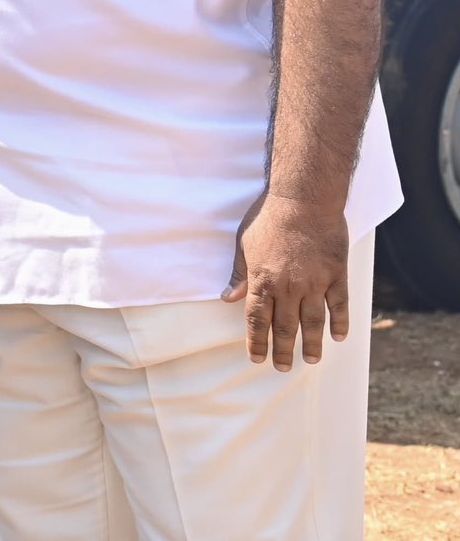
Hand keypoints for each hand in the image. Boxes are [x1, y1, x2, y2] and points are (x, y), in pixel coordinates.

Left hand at [221, 192, 351, 370]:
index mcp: (263, 280)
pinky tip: (338, 337)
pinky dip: (340, 323)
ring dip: (311, 344)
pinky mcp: (336, 275)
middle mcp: (289, 287)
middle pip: (285, 326)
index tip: (256, 358)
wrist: (303, 200)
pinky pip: (339, 305)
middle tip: (283, 367)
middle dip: (282, 350)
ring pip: (313, 322)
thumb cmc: (269, 217)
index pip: (257, 319)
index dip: (256, 341)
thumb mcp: (244, 243)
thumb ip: (239, 273)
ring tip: (310, 360)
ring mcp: (315, 283)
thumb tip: (228, 297)